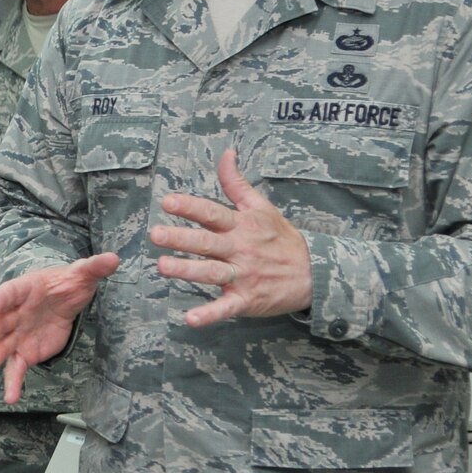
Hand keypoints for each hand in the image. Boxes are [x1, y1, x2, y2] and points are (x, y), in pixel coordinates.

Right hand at [0, 254, 120, 403]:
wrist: (62, 301)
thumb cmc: (66, 284)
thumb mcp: (81, 274)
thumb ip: (93, 268)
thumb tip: (113, 259)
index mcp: (24, 290)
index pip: (10, 293)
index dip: (1, 299)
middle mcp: (14, 313)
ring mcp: (17, 335)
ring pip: (2, 348)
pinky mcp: (25, 353)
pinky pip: (16, 369)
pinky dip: (13, 383)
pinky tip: (11, 398)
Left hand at [149, 148, 311, 327]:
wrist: (315, 273)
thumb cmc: (282, 239)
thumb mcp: (262, 207)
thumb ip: (236, 183)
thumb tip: (226, 153)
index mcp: (242, 226)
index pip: (212, 213)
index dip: (190, 207)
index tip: (167, 201)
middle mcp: (240, 249)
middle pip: (207, 242)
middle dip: (181, 238)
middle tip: (156, 234)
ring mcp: (243, 275)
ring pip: (212, 273)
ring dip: (187, 271)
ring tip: (162, 267)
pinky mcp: (246, 300)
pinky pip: (226, 308)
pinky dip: (209, 315)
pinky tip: (190, 319)